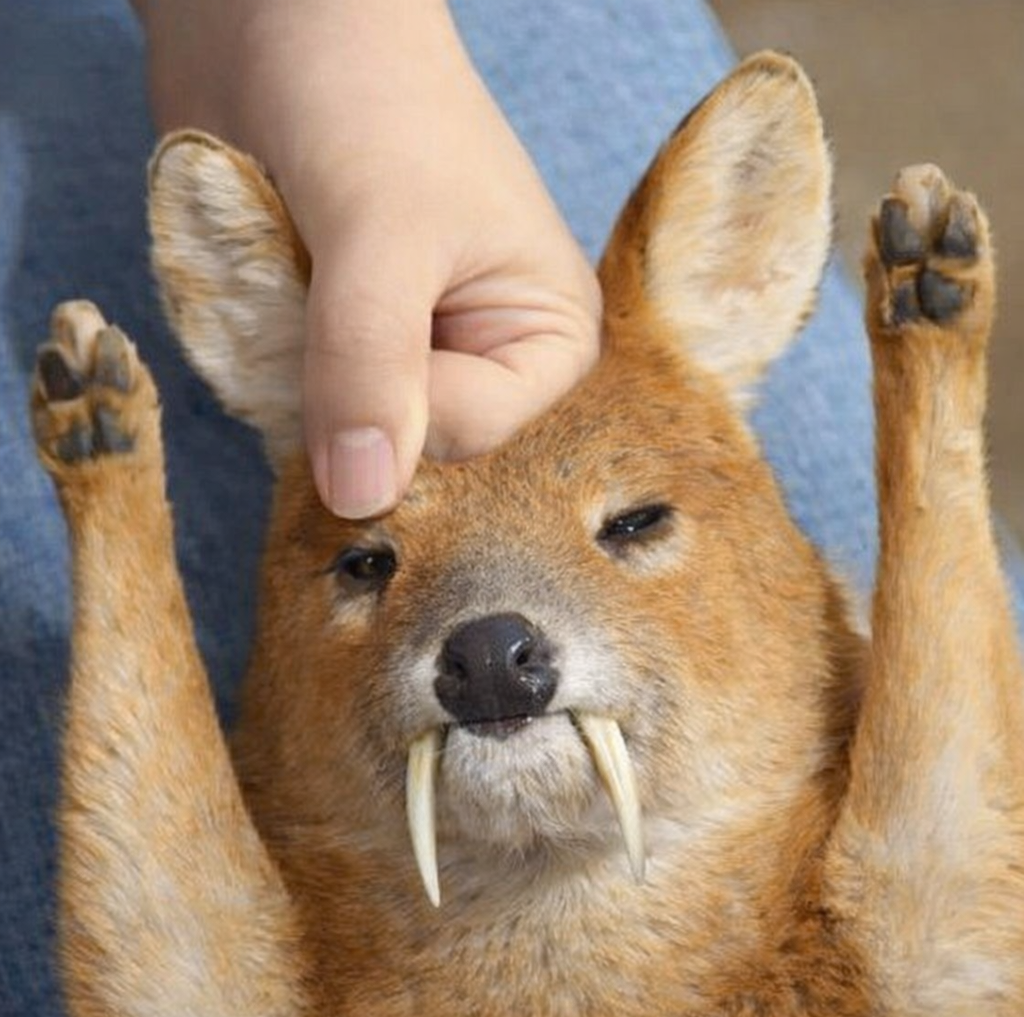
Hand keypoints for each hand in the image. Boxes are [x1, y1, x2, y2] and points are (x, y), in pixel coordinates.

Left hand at [134, 0, 600, 517]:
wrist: (276, 22)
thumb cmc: (369, 99)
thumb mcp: (381, 231)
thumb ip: (371, 363)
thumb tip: (361, 499)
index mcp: (547, 340)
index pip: (471, 435)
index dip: (398, 399)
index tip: (349, 315)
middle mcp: (487, 363)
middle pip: (408, 450)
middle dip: (341, 396)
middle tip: (310, 303)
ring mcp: (411, 360)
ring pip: (343, 434)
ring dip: (290, 375)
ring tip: (290, 282)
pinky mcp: (344, 351)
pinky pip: (298, 405)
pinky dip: (262, 365)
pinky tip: (266, 298)